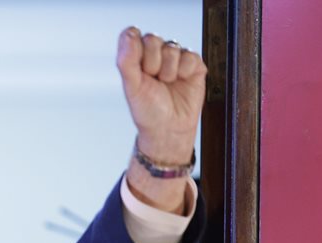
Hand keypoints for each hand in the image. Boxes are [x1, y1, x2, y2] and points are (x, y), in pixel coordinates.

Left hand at [117, 27, 206, 163]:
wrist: (169, 129)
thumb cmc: (148, 110)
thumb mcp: (132, 87)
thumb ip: (127, 60)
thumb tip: (129, 33)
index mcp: (136, 57)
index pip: (133, 35)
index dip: (136, 52)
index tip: (139, 71)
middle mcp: (155, 54)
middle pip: (153, 39)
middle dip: (152, 63)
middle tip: (153, 80)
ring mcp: (175, 58)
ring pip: (172, 47)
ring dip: (168, 70)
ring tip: (167, 84)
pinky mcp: (194, 64)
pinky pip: (190, 55)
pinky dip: (185, 71)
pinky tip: (181, 82)